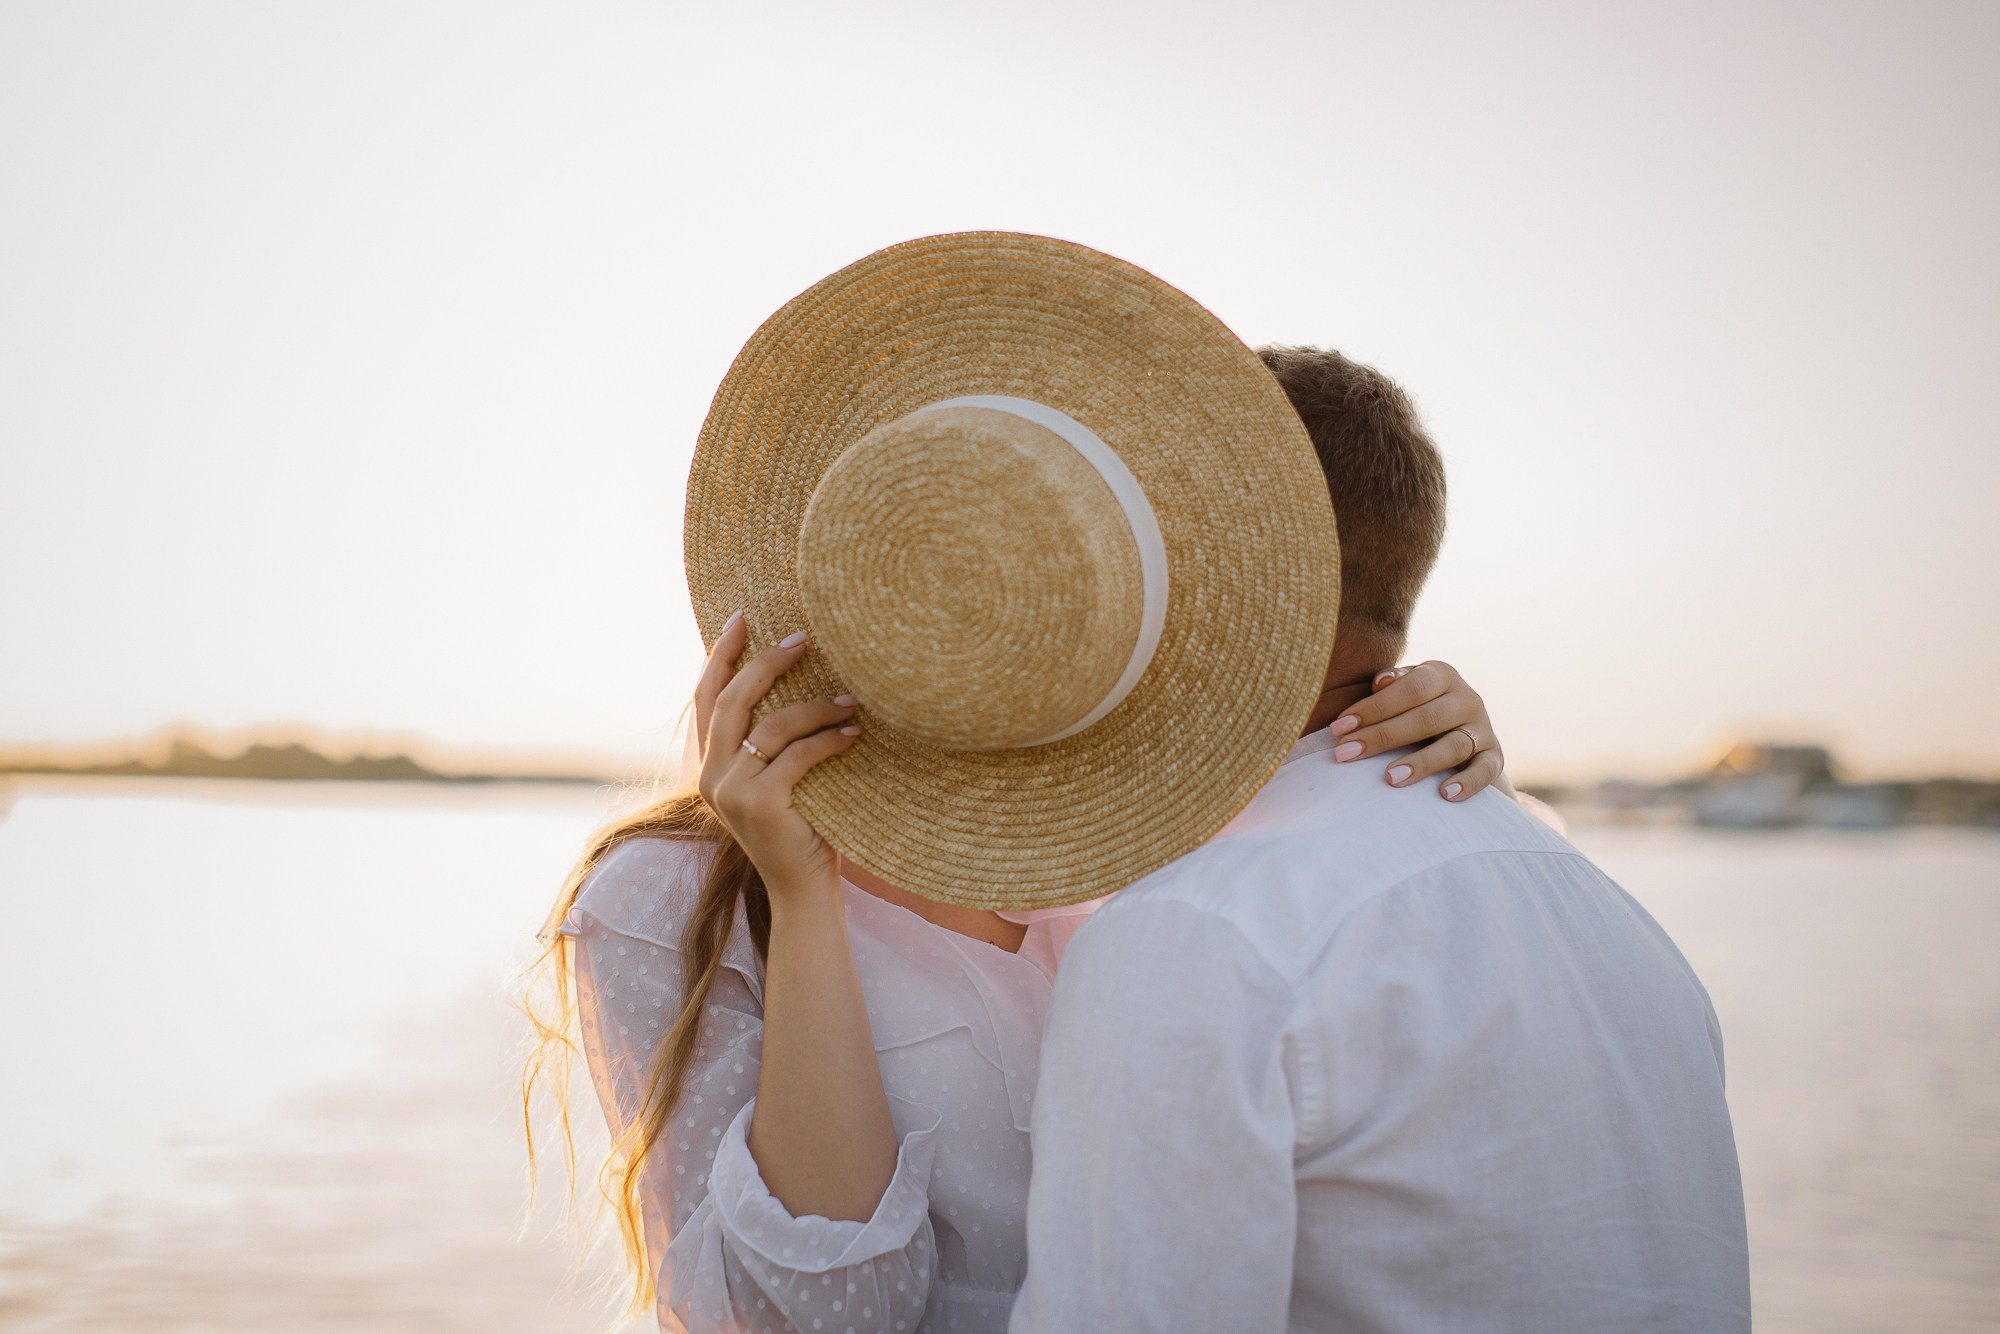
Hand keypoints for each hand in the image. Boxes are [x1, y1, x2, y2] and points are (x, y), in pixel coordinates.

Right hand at [693, 612, 860, 898]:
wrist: (802, 890)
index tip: (740, 618)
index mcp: (709, 766)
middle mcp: (711, 777)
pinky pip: (798, 756)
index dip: (720, 656)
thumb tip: (794, 677)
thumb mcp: (775, 779)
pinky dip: (829, 740)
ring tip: (851, 697)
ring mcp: (731, 792)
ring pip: (772, 726)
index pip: (706, 699)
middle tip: (802, 640)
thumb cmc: (801, 828)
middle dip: (766, 664)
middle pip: (733, 701)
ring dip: (815, 705)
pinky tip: (854, 733)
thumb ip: (768, 742)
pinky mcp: (761, 804)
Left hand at [1326, 660, 1505, 800]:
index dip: (1374, 707)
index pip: (1410, 688)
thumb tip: (1380, 681)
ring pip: (1454, 745)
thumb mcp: (1405, 691)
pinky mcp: (1494, 757)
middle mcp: (1467, 698)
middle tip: (1346, 754)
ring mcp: (1483, 728)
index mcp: (1441, 675)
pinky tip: (1445, 794)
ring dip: (1421, 762)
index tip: (1339, 728)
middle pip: (1427, 718)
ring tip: (1390, 778)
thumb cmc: (1416, 708)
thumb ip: (1392, 685)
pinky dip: (1467, 783)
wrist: (1463, 731)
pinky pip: (1485, 771)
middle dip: (1382, 736)